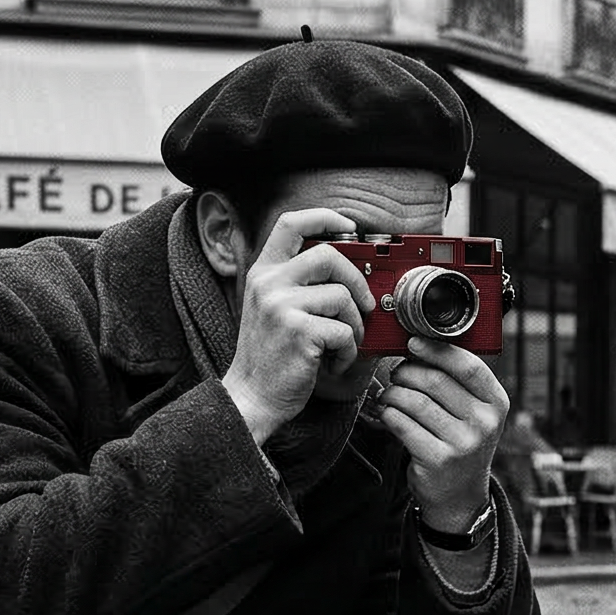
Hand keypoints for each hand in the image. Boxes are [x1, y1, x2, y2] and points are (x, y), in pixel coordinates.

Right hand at [221, 209, 374, 441]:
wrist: (252, 397)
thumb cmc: (269, 358)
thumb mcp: (272, 309)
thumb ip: (297, 284)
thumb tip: (347, 270)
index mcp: (263, 273)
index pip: (291, 224)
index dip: (324, 217)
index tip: (349, 227)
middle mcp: (269, 283)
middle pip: (329, 255)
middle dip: (357, 280)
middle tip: (363, 305)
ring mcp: (282, 306)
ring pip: (342, 297)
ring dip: (354, 325)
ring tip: (342, 345)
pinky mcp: (298, 332)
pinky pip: (344, 331)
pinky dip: (348, 352)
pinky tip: (334, 362)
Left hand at [375, 335, 507, 532]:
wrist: (460, 495)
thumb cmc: (461, 444)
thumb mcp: (473, 413)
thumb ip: (457, 383)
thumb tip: (419, 346)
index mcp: (496, 403)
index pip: (467, 365)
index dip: (436, 349)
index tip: (413, 342)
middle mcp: (484, 423)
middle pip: (435, 380)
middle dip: (407, 372)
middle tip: (397, 375)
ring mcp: (463, 443)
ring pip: (414, 401)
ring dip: (393, 393)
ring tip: (389, 395)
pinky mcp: (438, 459)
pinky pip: (402, 424)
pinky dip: (388, 414)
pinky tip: (388, 413)